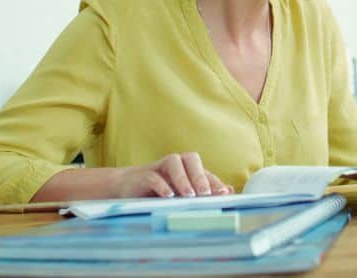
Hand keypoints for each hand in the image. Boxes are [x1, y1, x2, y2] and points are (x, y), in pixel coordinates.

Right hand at [111, 152, 234, 198]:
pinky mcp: (143, 175)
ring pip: (174, 163)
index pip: (205, 172)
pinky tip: (168, 196)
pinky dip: (162, 185)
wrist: (126, 190)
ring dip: (183, 179)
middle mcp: (176, 164)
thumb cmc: (159, 193)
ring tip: (189, 195)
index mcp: (188, 169)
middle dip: (200, 176)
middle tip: (206, 193)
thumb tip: (230, 191)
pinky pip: (153, 176)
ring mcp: (159, 167)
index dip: (215, 181)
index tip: (223, 193)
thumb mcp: (182, 196)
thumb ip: (204, 192)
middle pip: (191, 160)